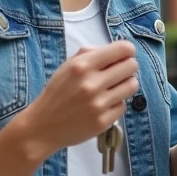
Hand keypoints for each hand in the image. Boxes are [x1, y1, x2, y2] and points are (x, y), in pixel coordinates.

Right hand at [20, 40, 138, 154]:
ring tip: (114, 87)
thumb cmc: (57, 92)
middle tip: (119, 72)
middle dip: (128, 67)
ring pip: (132, 85)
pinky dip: (116, 103)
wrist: (43, 126)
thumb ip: (91, 54)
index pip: (122, 49)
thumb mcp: (67, 66)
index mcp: (82, 65)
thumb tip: (119, 51)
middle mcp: (91, 84)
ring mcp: (98, 104)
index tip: (125, 55)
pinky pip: (123, 105)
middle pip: (131, 66)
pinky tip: (104, 104)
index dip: (128, 50)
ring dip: (126, 84)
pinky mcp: (103, 122)